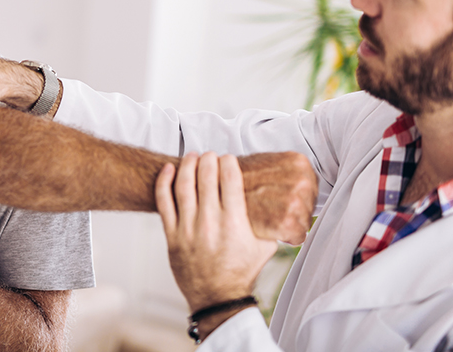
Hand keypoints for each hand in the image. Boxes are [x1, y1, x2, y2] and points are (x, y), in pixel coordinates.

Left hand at [156, 152, 277, 313]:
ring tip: (192, 156)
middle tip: (210, 155)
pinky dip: (164, 182)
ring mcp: (188, 229)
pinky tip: (169, 169)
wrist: (217, 297)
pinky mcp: (172, 235)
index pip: (229, 180)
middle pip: (206, 178)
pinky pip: (163, 202)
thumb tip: (289, 205)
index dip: (228, 163)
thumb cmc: (242, 271)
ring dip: (187, 165)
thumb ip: (274, 225)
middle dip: (208, 160)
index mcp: (234, 224)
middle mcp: (210, 223)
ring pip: (183, 186)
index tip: (228, 158)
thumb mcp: (265, 247)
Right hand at [239, 152, 316, 244]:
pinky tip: (270, 226)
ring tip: (268, 215)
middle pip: (310, 205)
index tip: (278, 198)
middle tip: (271, 208)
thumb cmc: (240, 179)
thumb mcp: (269, 164)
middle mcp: (301, 179)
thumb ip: (289, 171)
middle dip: (294, 211)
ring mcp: (295, 200)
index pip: (312, 187)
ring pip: (305, 222)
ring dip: (289, 224)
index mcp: (299, 162)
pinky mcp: (286, 221)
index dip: (294, 197)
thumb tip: (306, 184)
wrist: (218, 191)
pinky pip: (298, 236)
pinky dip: (286, 237)